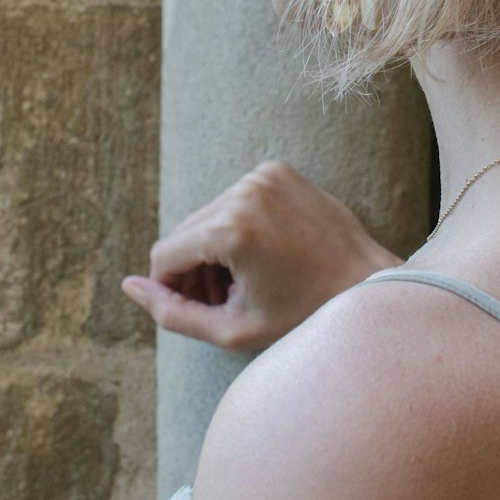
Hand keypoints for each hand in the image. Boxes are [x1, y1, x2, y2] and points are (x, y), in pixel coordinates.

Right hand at [122, 161, 399, 352]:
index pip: (164, 256)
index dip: (173, 290)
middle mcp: (243, 191)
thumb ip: (172, 312)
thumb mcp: (233, 329)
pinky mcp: (278, 169)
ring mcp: (263, 174)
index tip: (204, 310)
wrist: (370, 285)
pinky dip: (238, 226)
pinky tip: (265, 254)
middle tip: (228, 301)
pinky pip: (235, 200)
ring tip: (248, 280)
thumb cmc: (305, 317)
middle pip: (184, 233)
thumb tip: (129, 287)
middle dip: (194, 269)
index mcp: (231, 228)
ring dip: (214, 248)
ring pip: (207, 216)